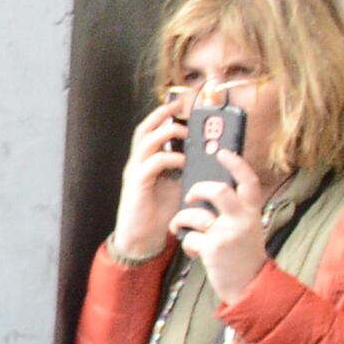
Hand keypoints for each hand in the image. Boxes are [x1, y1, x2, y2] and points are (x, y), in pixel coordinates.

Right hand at [108, 90, 190, 260]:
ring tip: (184, 132)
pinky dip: (169, 157)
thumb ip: (187, 170)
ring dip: (166, 133)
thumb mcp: (178, 186)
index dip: (163, 116)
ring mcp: (135, 172)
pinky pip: (153, 163)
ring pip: (145, 141)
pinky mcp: (137, 185)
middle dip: (161, 115)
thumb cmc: (159, 213)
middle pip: (144, 130)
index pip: (151, 132)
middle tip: (180, 107)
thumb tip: (208, 157)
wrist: (142, 238)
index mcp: (146, 162)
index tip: (180, 105)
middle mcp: (137, 163)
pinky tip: (182, 159)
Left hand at [169, 131, 273, 296]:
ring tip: (181, 229)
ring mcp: (229, 233)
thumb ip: (234, 210)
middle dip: (198, 190)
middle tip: (190, 197)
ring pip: (195, 215)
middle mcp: (243, 218)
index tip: (222, 151)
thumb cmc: (241, 252)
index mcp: (252, 210)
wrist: (248, 284)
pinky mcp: (214, 248)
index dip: (236, 164)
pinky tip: (195, 252)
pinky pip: (189, 238)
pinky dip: (187, 245)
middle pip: (219, 190)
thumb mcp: (245, 226)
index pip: (248, 181)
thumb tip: (209, 191)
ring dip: (181, 222)